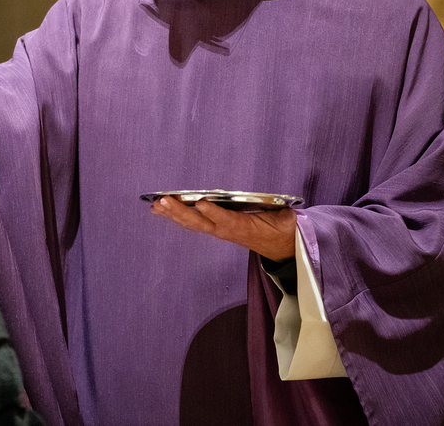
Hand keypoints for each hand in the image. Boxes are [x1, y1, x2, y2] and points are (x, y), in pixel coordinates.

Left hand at [151, 196, 295, 261]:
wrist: (279, 244)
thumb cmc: (281, 226)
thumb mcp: (285, 221)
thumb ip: (284, 218)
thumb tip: (287, 214)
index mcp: (244, 228)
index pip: (227, 221)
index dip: (214, 213)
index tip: (200, 202)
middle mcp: (226, 230)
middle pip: (200, 222)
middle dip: (180, 211)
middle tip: (163, 200)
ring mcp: (218, 229)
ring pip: (191, 223)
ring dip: (172, 213)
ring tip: (155, 204)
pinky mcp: (214, 227)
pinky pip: (191, 222)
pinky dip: (175, 214)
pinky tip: (160, 208)